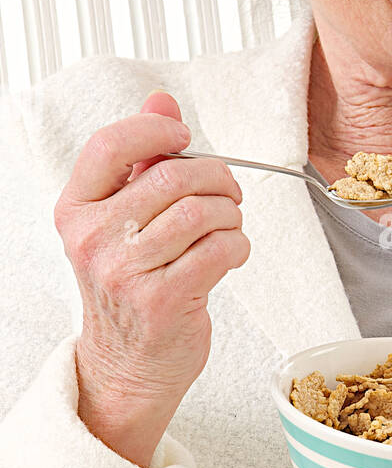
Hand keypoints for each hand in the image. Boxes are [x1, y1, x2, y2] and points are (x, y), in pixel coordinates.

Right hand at [54, 91, 250, 464]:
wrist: (128, 366)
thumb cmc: (131, 287)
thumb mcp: (122, 221)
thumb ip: (142, 161)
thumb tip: (162, 101)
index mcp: (77, 210)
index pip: (110, 145)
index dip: (156, 129)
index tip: (184, 138)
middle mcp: (94, 239)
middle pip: (174, 176)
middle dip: (217, 178)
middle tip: (228, 193)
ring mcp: (126, 272)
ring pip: (204, 211)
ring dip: (232, 215)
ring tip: (228, 227)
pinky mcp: (164, 300)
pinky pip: (222, 249)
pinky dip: (239, 246)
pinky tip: (230, 255)